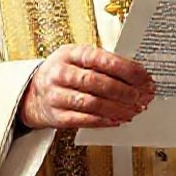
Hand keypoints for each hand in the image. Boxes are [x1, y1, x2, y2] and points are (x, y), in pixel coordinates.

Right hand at [19, 44, 154, 129]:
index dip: (125, 69)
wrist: (32, 94)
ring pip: (92, 103)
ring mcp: (56, 95)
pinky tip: (117, 120)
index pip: (101, 59)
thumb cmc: (63, 74)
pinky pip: (84, 120)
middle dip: (124, 91)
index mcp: (70, 54)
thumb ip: (102, 64)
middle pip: (97, 82)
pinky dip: (104, 121)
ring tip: (133, 110)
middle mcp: (61, 73)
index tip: (143, 76)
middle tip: (141, 96)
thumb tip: (136, 75)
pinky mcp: (57, 116)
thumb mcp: (77, 59)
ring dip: (117, 108)